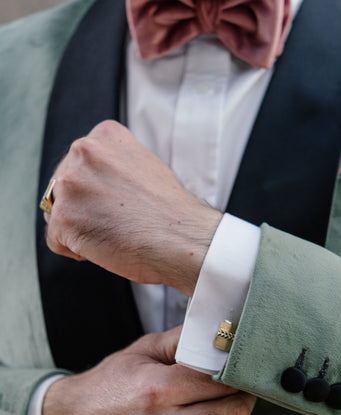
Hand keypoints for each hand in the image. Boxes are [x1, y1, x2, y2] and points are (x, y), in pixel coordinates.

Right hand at [43, 327, 255, 414]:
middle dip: (244, 396)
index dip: (235, 370)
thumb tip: (220, 332)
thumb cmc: (111, 384)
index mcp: (157, 388)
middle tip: (237, 388)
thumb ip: (183, 340)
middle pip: (235, 412)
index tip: (235, 367)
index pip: (220, 379)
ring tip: (228, 413)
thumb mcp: (141, 351)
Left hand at [44, 120, 221, 296]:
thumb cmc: (171, 212)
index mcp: (105, 135)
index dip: (96, 191)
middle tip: (119, 222)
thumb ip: (114, 164)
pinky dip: (76, 250)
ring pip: (57, 212)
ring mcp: (70, 183)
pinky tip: (105, 247)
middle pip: (63, 187)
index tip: (119, 204)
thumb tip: (96, 181)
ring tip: (113, 233)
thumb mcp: (145, 165)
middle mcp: (83, 151)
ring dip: (80, 229)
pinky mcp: (64, 216)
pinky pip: (55, 240)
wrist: (183, 238)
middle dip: (84, 209)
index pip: (79, 165)